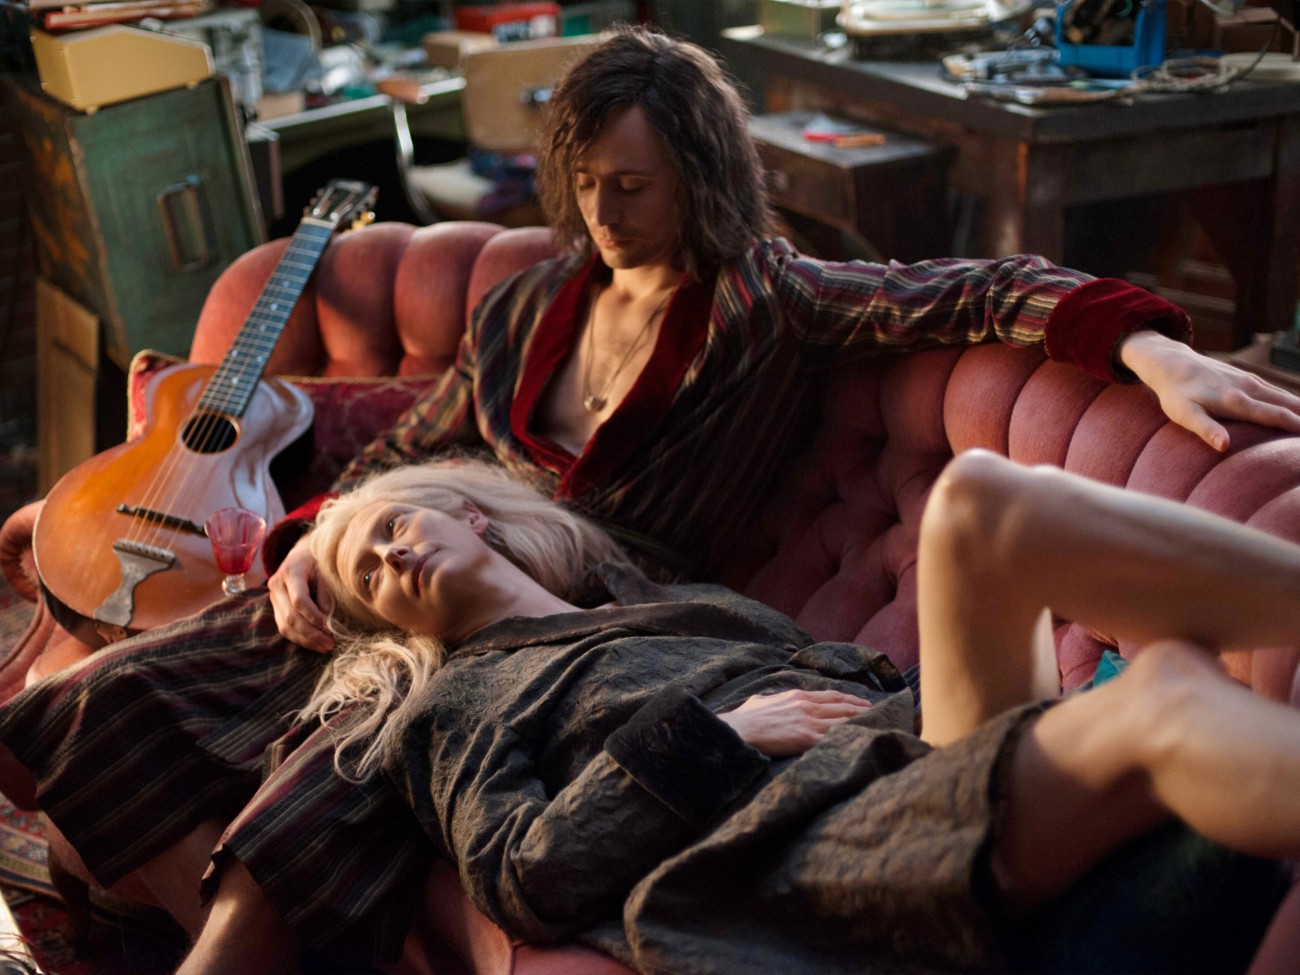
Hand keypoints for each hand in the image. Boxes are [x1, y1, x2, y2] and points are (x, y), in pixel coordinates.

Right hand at [267, 537, 334, 652]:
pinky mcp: (275, 607)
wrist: (302, 554)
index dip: (313, 616)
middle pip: (290, 616)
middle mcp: (277, 585)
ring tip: (325, 646)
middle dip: (311, 633)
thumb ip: (326, 592)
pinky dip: (299, 638)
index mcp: (291, 571)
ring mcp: (273, 597)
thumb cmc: (318, 561)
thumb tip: (326, 617)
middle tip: (330, 643)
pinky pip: (284, 627)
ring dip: (305, 640)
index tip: (328, 626)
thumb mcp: (326, 570)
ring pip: (285, 625)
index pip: (299, 600)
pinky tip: (314, 643)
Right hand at [718, 689, 872, 756]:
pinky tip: (862, 741)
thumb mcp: (759, 701)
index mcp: (798, 696)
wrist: (739, 731)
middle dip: (862, 711)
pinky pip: (835, 738)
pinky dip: (850, 738)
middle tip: (880, 713)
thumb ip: (769, 699)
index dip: (851, 700)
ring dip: (862, 724)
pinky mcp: (807, 738)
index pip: (832, 696)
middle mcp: (807, 706)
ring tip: (878, 726)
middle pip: (843, 708)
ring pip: (843, 722)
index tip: (864, 703)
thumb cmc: (746, 719)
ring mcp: (809, 721)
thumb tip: (764, 700)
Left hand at [1119, 331, 1299, 451]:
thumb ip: (1206, 429)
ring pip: (1285, 396)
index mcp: (1237, 402)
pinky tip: (1297, 409)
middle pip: (1288, 405)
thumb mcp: (1184, 414)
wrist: (1172, 364)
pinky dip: (1291, 401)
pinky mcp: (1247, 378)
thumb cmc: (1176, 394)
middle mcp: (1249, 389)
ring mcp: (1250, 381)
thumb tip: (1224, 446)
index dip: (1297, 427)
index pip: (1276, 416)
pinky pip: (1276, 391)